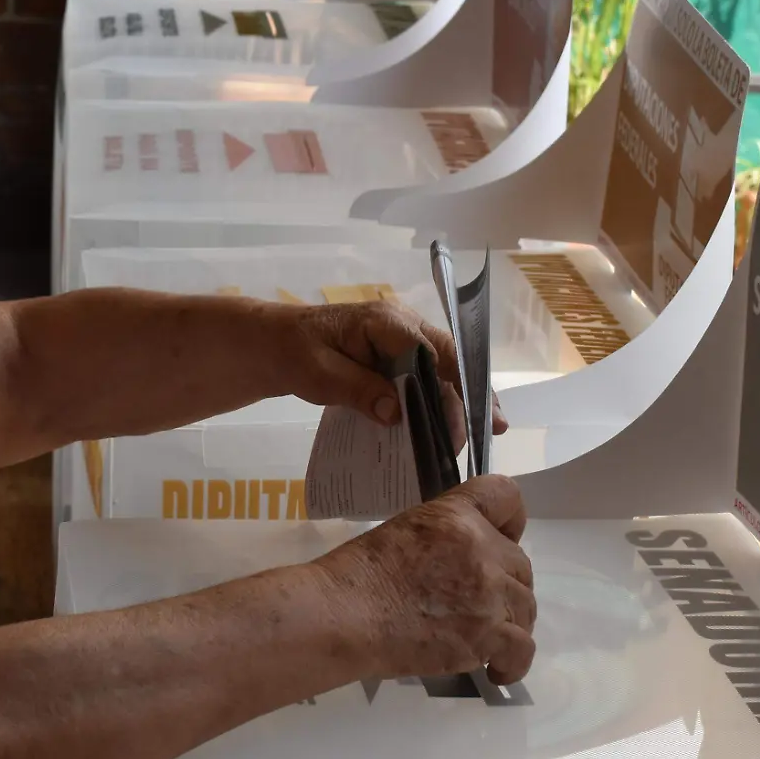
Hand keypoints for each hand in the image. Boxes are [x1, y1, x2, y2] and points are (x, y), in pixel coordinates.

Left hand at [266, 301, 508, 451]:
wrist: (273, 347)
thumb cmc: (292, 353)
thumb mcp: (318, 374)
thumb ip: (357, 390)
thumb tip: (396, 413)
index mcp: (386, 322)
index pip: (430, 350)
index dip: (453, 382)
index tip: (467, 414)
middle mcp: (402, 327)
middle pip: (446, 359)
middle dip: (468, 394)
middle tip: (486, 431)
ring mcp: (401, 343)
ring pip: (439, 371)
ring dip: (456, 402)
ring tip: (472, 436)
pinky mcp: (394, 361)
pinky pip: (423, 380)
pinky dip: (436, 403)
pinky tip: (447, 430)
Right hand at [312, 475, 535, 684]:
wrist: (343, 616)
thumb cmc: (358, 574)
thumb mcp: (404, 532)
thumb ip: (445, 538)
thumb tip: (458, 566)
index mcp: (457, 516)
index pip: (507, 496)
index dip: (510, 522)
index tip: (501, 542)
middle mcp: (482, 550)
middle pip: (521, 565)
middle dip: (506, 583)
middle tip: (478, 603)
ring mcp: (488, 594)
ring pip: (525, 607)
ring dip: (510, 622)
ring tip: (486, 638)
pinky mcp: (486, 636)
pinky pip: (522, 648)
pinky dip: (512, 662)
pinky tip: (496, 669)